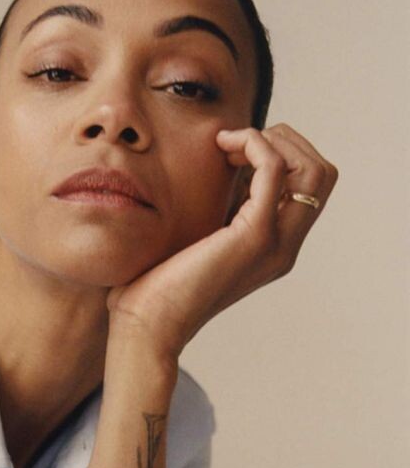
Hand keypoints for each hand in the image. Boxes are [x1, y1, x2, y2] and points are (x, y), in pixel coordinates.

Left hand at [105, 123, 338, 357]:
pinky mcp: (254, 236)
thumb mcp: (198, 243)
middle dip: (285, 141)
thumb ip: (220, 214)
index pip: (309, 188)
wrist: (146, 327)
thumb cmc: (156, 289)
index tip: (233, 152)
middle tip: (236, 143)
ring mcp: (275, 244)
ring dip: (274, 141)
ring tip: (228, 145)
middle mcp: (284, 248)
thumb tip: (219, 173)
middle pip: (321, 175)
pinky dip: (255, 145)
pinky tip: (222, 147)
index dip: (280, 155)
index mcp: (275, 249)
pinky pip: (275, 170)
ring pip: (312, 171)